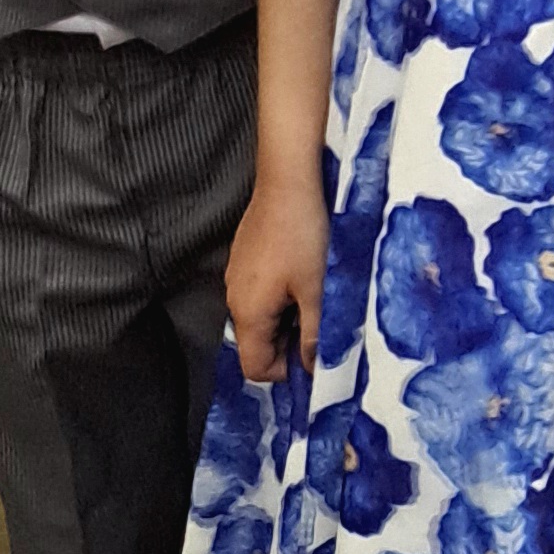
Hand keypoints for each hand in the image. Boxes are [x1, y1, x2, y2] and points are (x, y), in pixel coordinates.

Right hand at [225, 175, 327, 383]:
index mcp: (248, 314)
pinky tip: (301, 272)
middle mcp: (234, 300)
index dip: (286, 371)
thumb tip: (313, 367)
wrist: (287, 182)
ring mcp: (236, 277)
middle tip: (319, 320)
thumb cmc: (302, 235)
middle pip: (256, 343)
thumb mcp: (315, 288)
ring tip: (313, 293)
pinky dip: (279, 295)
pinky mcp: (243, 258)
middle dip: (288, 342)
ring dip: (286, 316)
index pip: (255, 368)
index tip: (312, 352)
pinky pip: (258, 292)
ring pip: (259, 316)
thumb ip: (313, 332)